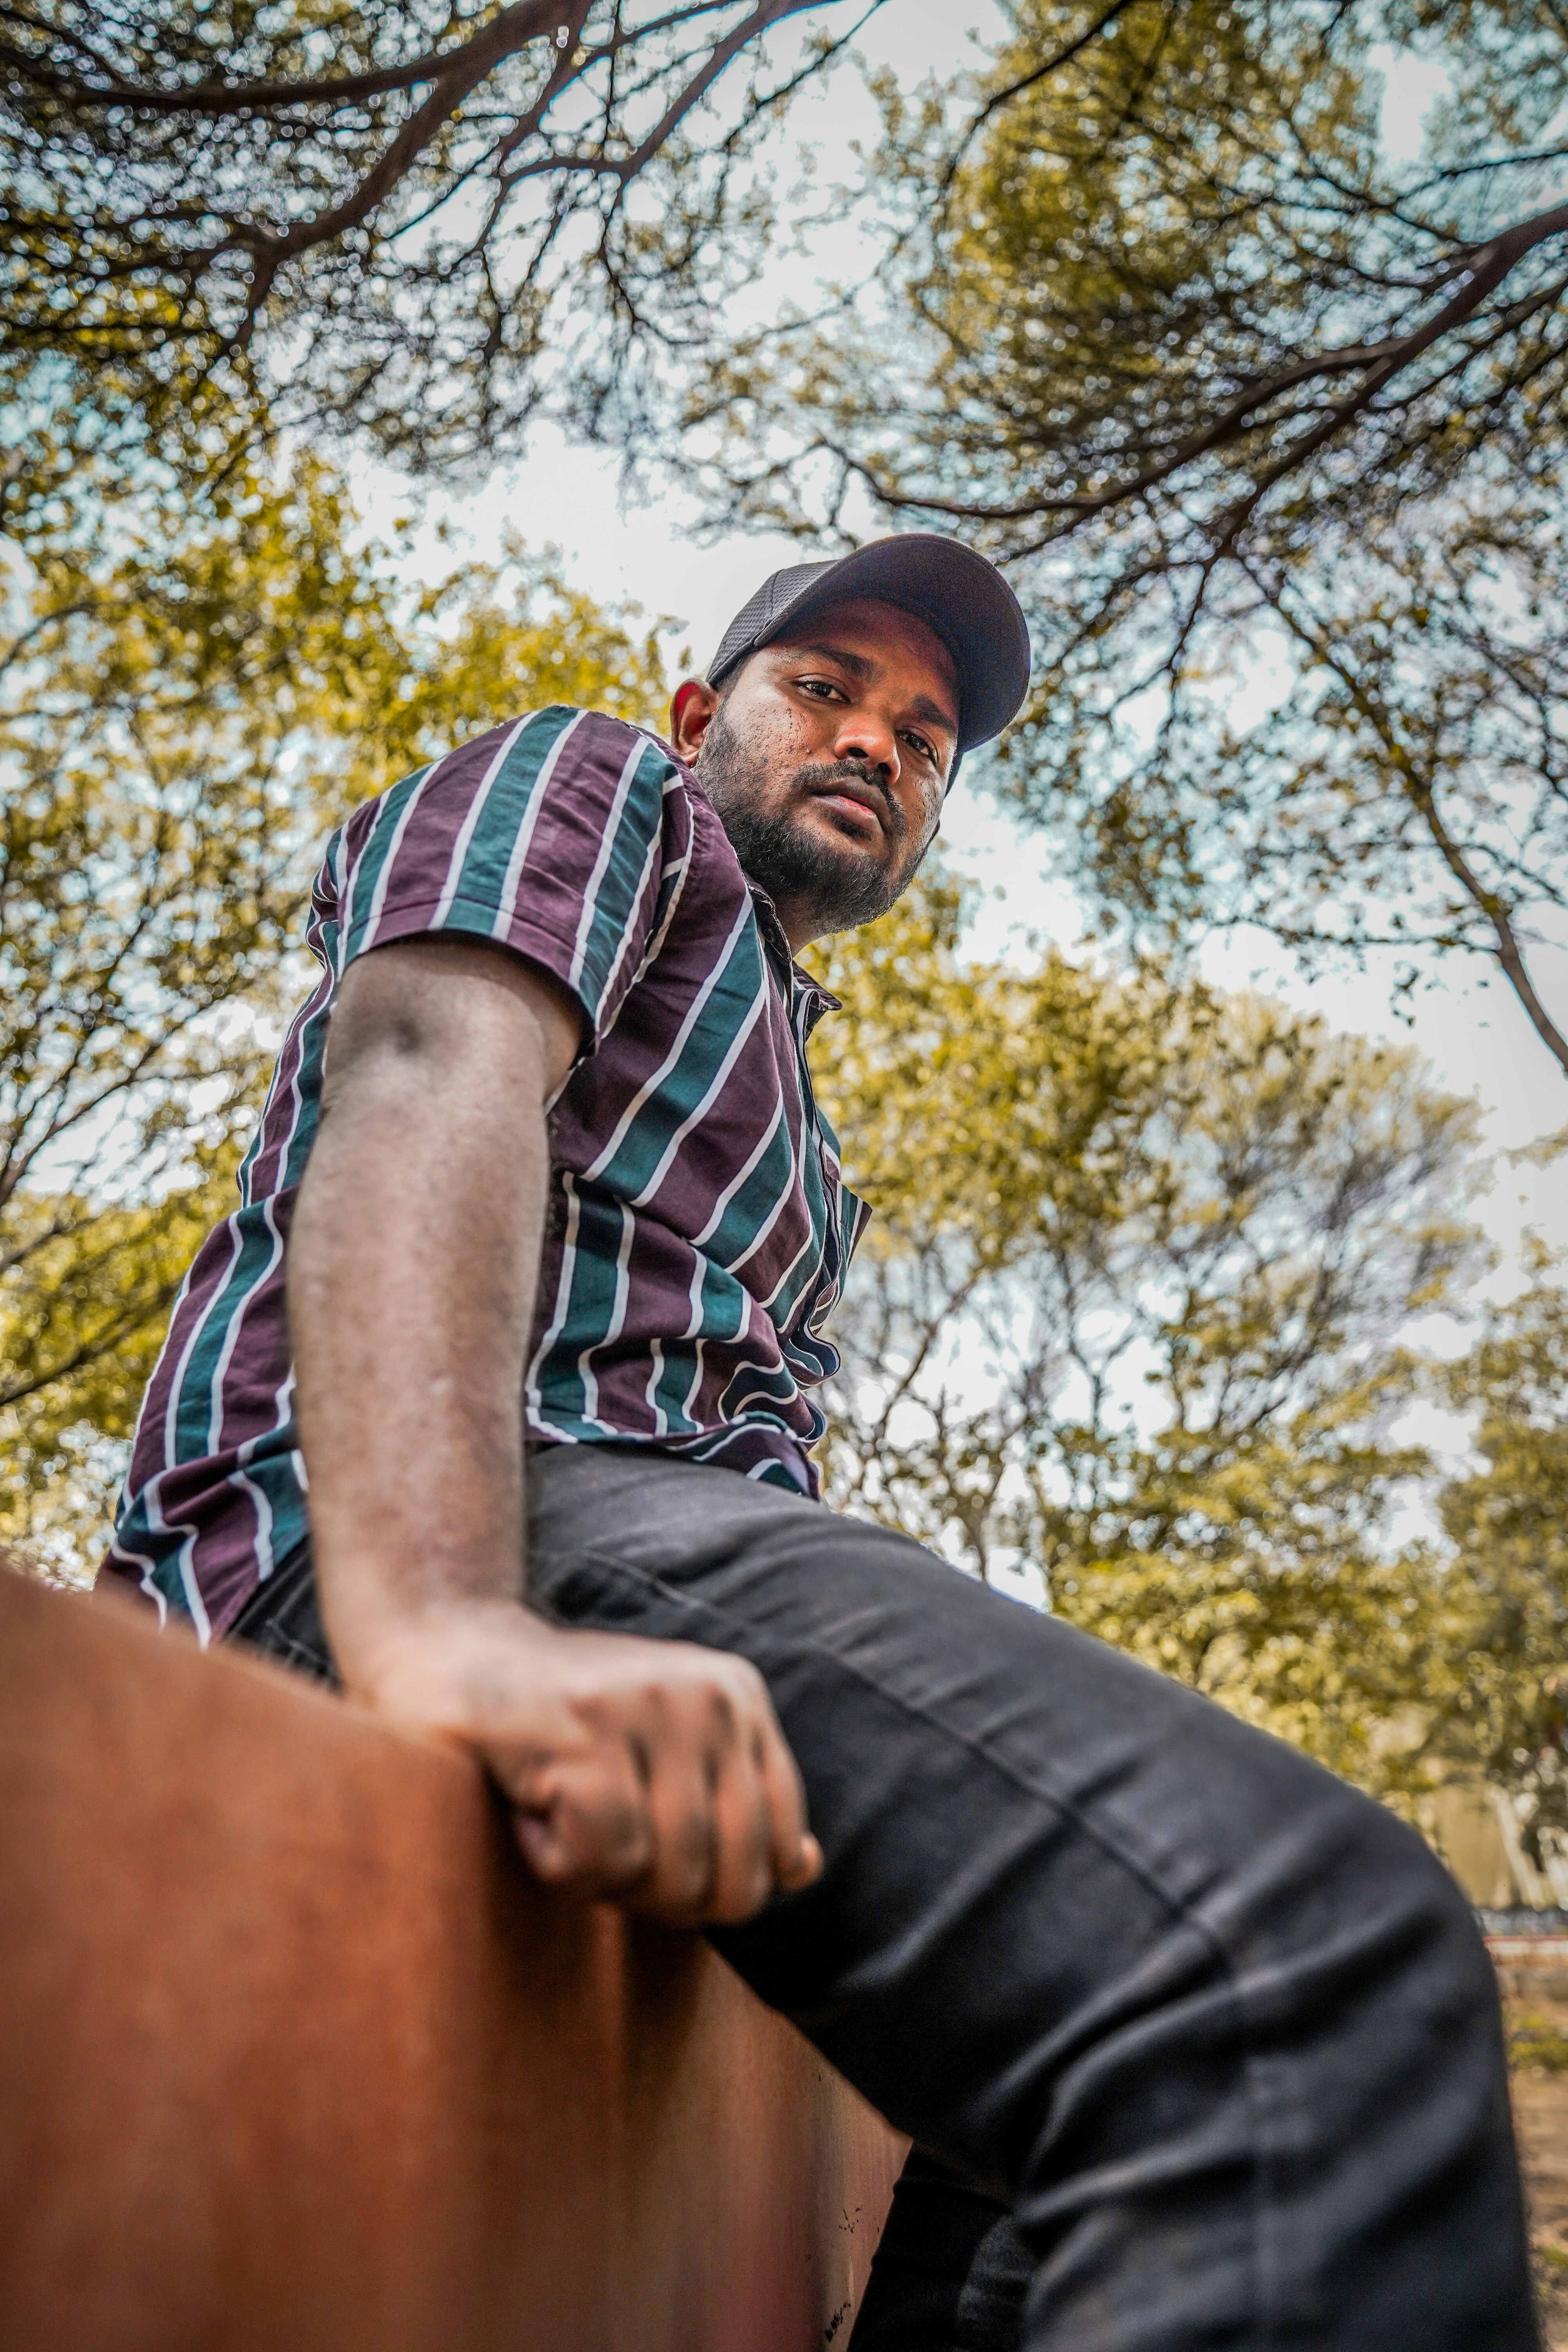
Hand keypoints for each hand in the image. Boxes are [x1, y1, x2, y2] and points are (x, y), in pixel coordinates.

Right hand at [354, 1599, 822, 1926]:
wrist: (450, 1653)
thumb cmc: (564, 1723)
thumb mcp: (668, 1753)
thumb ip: (735, 1805)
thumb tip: (803, 1869)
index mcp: (738, 1696)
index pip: (778, 1850)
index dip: (713, 1888)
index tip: (652, 1853)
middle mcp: (706, 1694)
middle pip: (730, 1881)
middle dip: (660, 1898)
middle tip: (601, 1847)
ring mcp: (646, 1709)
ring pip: (667, 1878)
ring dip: (601, 1878)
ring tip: (563, 1813)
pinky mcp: (582, 1734)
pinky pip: (600, 1863)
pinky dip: (555, 1861)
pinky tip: (530, 1806)